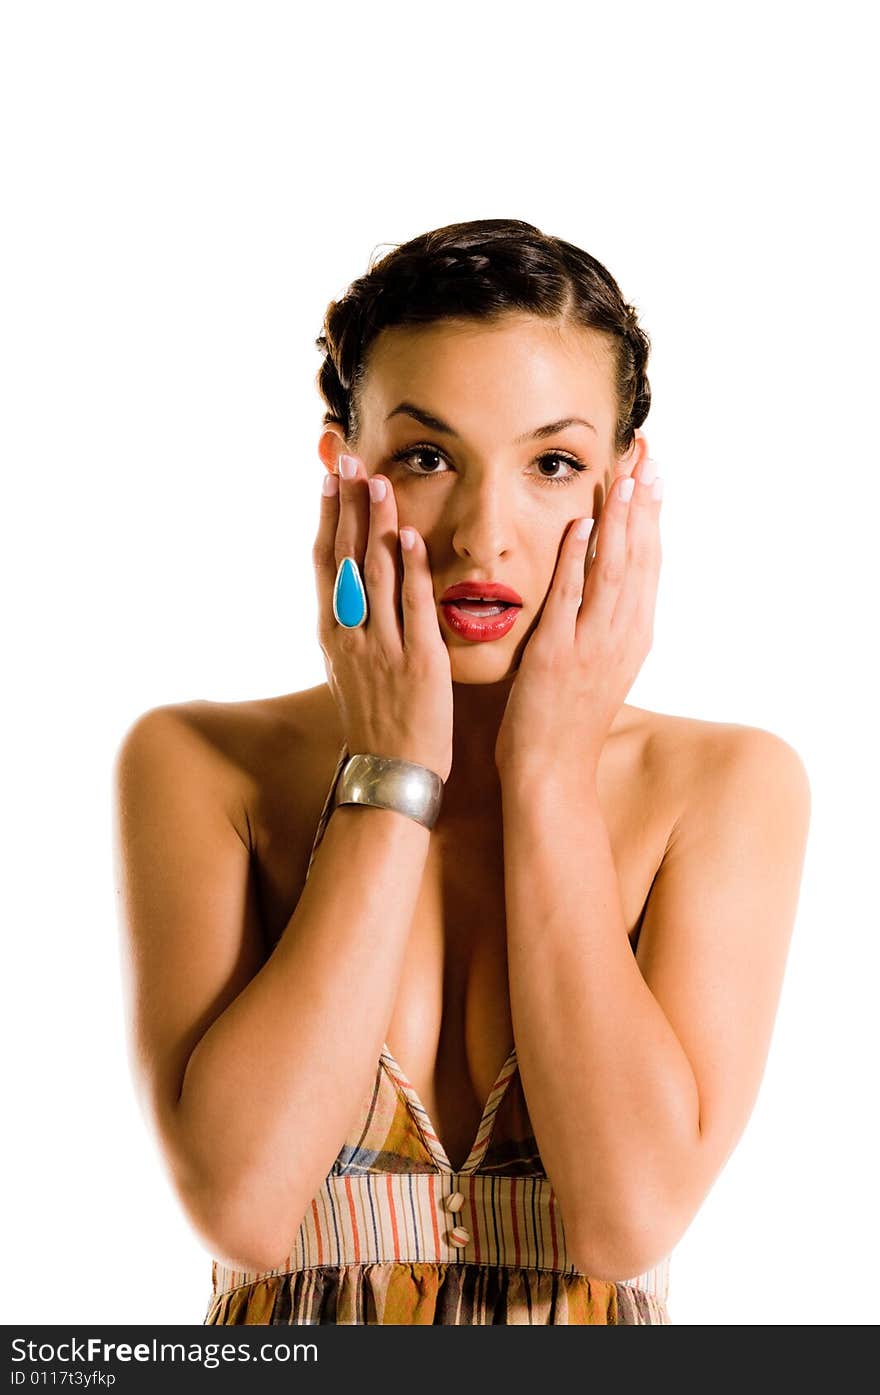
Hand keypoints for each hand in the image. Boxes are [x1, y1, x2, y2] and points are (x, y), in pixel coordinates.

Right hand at [314, 453, 454, 781]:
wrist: (390, 771)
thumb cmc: (377, 720)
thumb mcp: (352, 669)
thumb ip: (353, 626)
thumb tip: (352, 589)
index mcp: (334, 633)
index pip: (326, 561)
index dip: (328, 516)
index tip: (329, 477)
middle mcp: (350, 634)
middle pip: (346, 556)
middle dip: (347, 504)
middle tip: (348, 459)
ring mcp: (381, 647)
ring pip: (375, 574)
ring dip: (376, 524)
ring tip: (377, 481)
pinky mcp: (416, 661)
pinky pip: (412, 608)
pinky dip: (410, 571)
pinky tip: (410, 538)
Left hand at [494, 452, 662, 777]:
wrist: (552, 773)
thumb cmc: (566, 719)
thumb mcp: (597, 663)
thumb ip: (603, 621)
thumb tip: (603, 580)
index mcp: (633, 634)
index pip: (649, 561)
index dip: (651, 514)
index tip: (652, 470)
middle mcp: (622, 635)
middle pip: (640, 556)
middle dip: (644, 500)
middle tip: (647, 451)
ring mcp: (593, 645)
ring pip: (614, 571)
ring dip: (620, 519)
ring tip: (625, 474)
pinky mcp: (558, 656)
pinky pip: (571, 599)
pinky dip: (577, 561)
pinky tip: (580, 526)